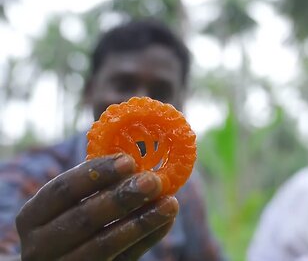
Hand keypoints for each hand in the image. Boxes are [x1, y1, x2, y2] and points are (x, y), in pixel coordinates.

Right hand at [15, 154, 177, 260]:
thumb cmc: (70, 225)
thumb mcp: (69, 207)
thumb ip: (95, 186)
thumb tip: (137, 161)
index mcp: (32, 217)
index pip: (61, 190)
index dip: (96, 173)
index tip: (128, 160)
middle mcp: (39, 246)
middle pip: (83, 218)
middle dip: (122, 197)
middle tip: (154, 180)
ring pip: (104, 245)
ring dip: (141, 221)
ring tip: (170, 202)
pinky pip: (123, 260)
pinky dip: (147, 239)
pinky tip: (166, 221)